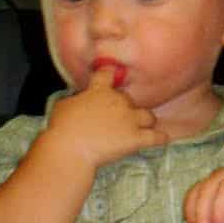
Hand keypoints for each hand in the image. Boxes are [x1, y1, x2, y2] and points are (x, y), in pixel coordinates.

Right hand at [46, 66, 167, 170]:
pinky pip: (157, 137)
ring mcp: (130, 119)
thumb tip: (79, 100)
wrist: (71, 149)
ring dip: (145, 121)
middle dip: (125, 107)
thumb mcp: (64, 105)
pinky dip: (160, 138)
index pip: (108, 73)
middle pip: (130, 99)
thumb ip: (76, 99)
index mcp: (99, 91)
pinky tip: (162, 139)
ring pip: (148, 116)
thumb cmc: (61, 128)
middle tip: (118, 119)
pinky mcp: (136, 138)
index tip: (112, 75)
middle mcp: (118, 101)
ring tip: (141, 128)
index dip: (110, 74)